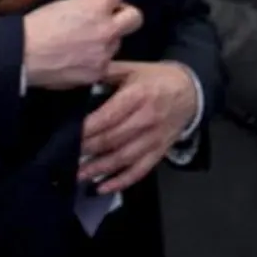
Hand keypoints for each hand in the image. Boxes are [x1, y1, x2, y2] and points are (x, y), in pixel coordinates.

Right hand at [22, 0, 141, 90]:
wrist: (21, 55)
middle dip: (123, 14)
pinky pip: (104, 62)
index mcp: (96, 7)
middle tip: (107, 17)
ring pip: (118, 42)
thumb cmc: (34, 27)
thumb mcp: (60, 3)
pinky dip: (94, 59)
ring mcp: (104, 54)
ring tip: (84, 42)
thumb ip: (83, 2)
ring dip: (106, 39)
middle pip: (135, 17)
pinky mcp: (97, 73)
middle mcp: (106, 30)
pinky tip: (77, 58)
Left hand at [78, 61, 198, 194]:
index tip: (68, 135)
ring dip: (99, 169)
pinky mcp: (160, 152)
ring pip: (124, 158)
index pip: (108, 117)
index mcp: (137, 96)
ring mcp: (155, 138)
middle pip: (113, 139)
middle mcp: (147, 119)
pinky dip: (121, 181)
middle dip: (88, 150)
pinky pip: (140, 170)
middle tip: (65, 156)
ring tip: (78, 175)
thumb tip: (77, 75)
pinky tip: (103, 188)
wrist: (191, 91)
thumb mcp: (131, 68)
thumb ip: (104, 71)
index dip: (87, 129)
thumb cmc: (155, 78)